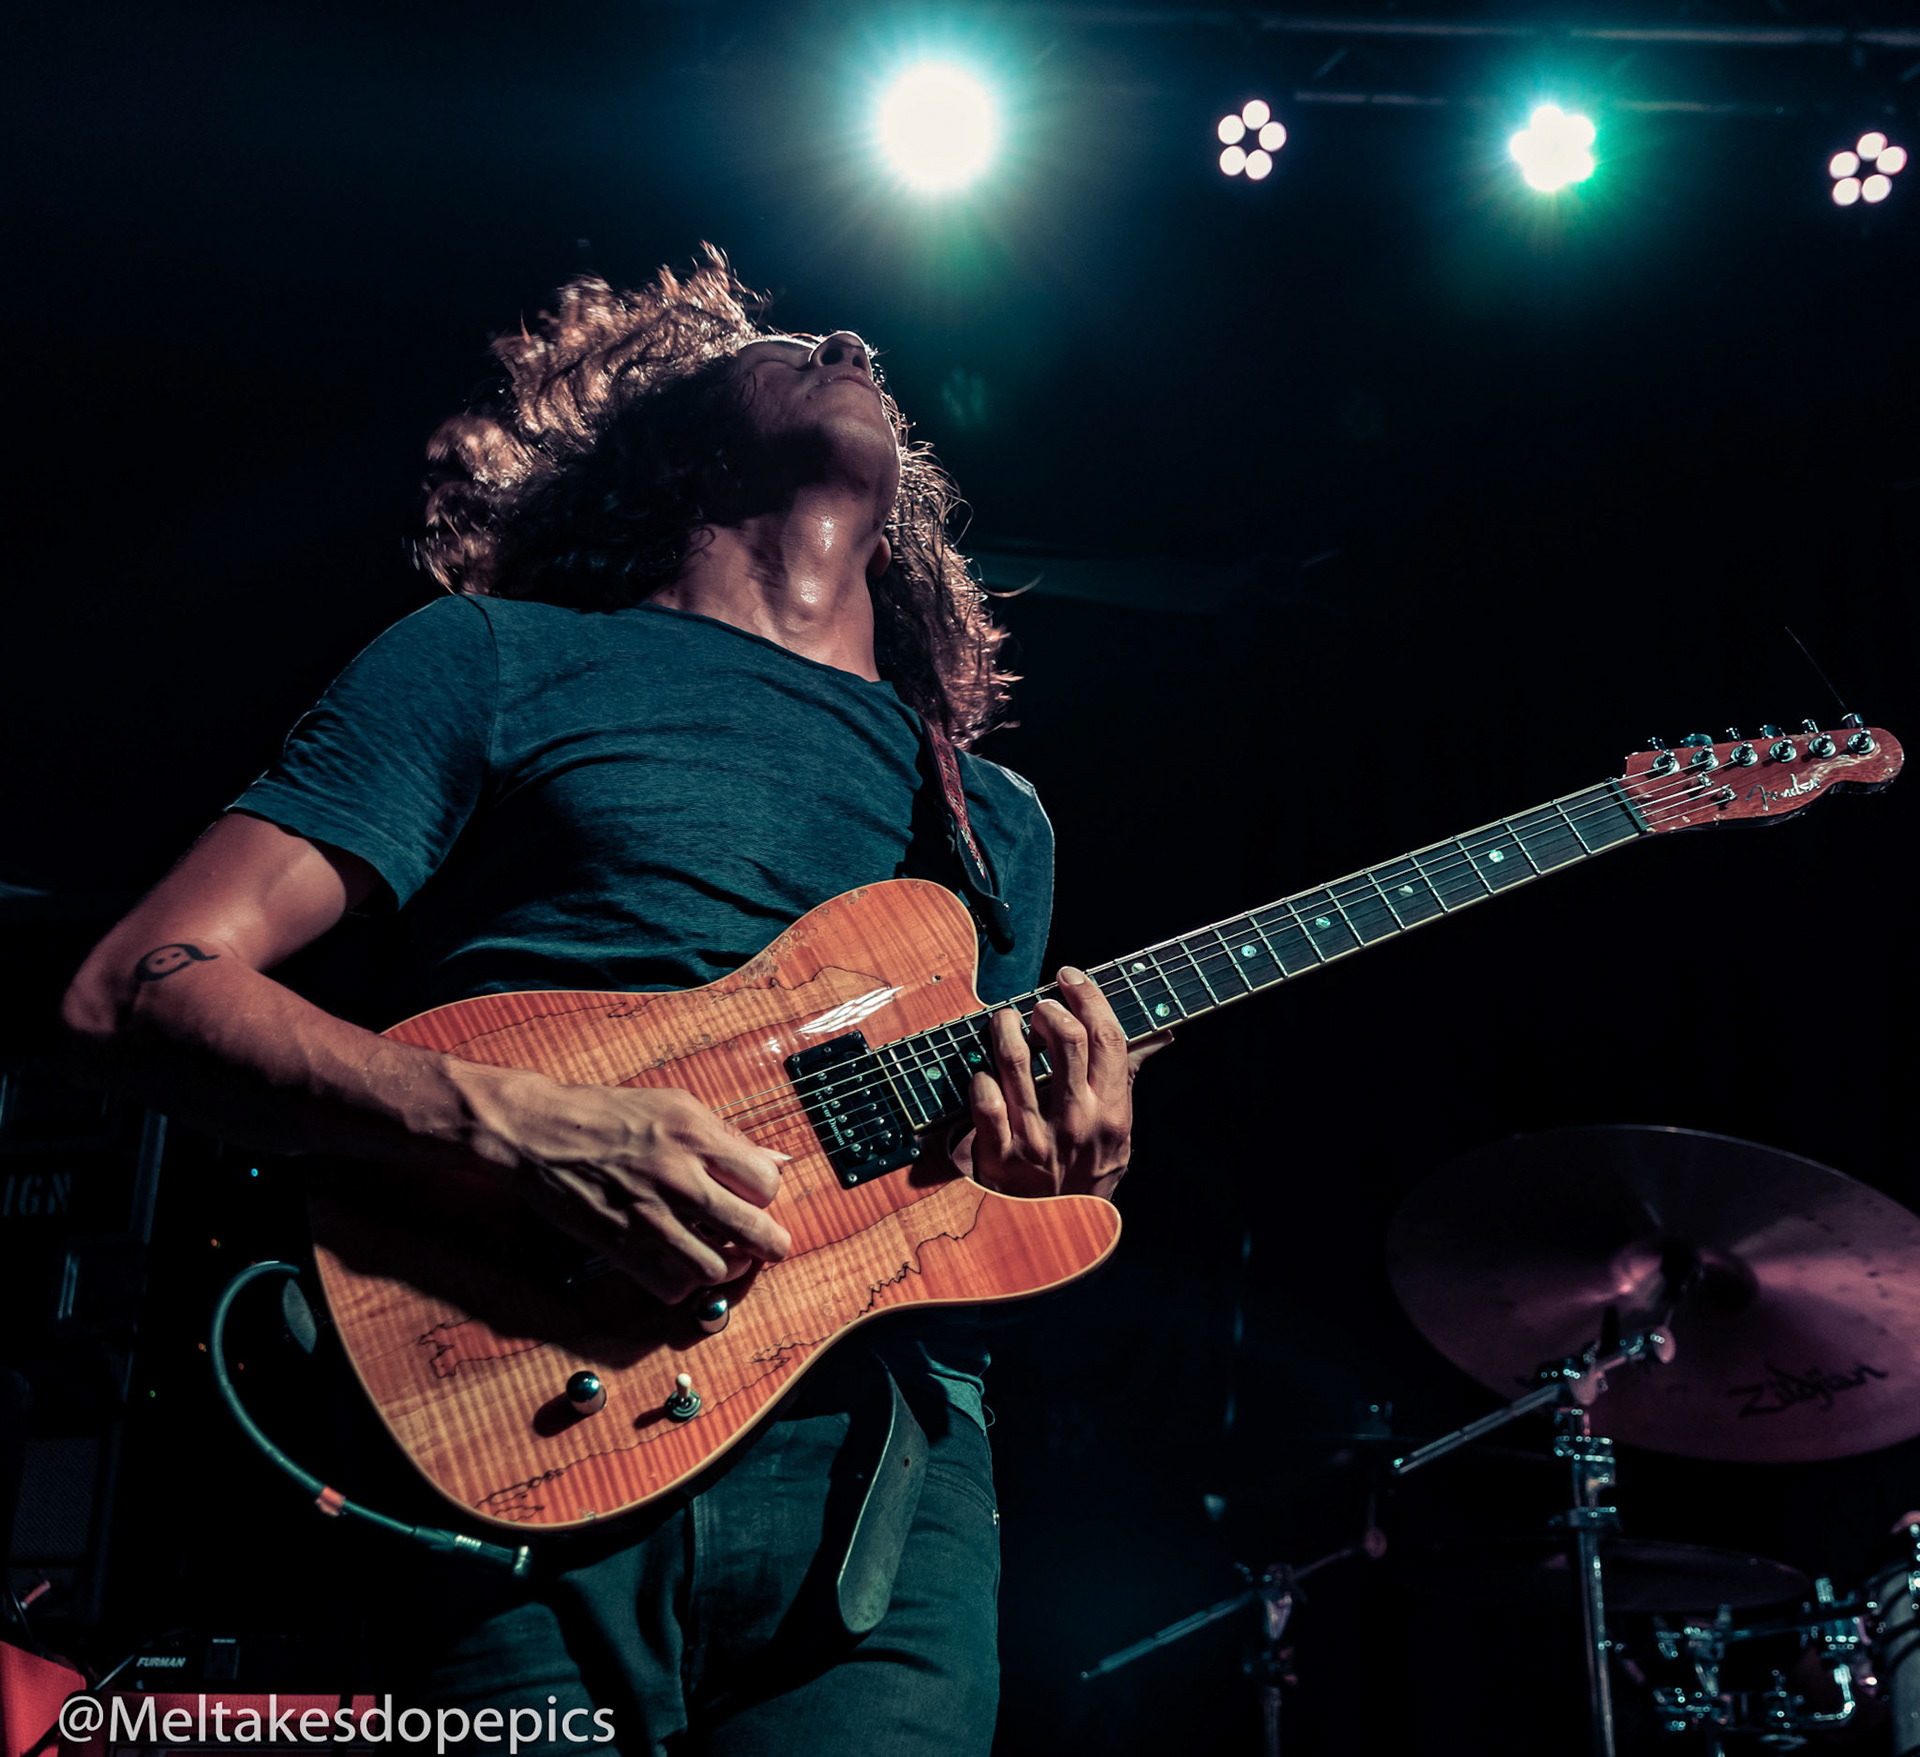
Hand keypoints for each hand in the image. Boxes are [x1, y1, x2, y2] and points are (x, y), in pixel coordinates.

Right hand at [461, 1070, 791, 1302]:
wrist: (539, 1133)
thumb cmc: (606, 1114)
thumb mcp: (676, 1106)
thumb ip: (728, 1138)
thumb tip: (778, 1160)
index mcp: (697, 1136)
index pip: (766, 1182)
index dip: (767, 1194)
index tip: (757, 1196)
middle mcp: (679, 1178)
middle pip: (753, 1231)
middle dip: (771, 1244)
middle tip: (769, 1246)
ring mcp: (651, 1216)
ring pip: (717, 1267)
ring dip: (727, 1266)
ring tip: (725, 1255)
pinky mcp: (622, 1246)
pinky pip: (671, 1285)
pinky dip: (683, 1283)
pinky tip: (682, 1264)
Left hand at [963, 966, 1171, 1202]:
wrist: (1056, 1238)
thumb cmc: (1086, 1175)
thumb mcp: (1117, 1132)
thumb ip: (1127, 1079)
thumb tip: (1160, 1036)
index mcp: (1111, 1112)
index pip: (1108, 1038)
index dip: (1089, 997)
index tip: (1070, 976)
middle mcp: (1077, 1121)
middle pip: (1067, 1039)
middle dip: (1047, 1009)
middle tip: (1036, 1007)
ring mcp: (1036, 1139)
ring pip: (1016, 1061)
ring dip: (1006, 1029)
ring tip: (1003, 1021)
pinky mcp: (999, 1155)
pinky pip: (984, 1101)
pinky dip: (980, 1078)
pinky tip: (984, 1073)